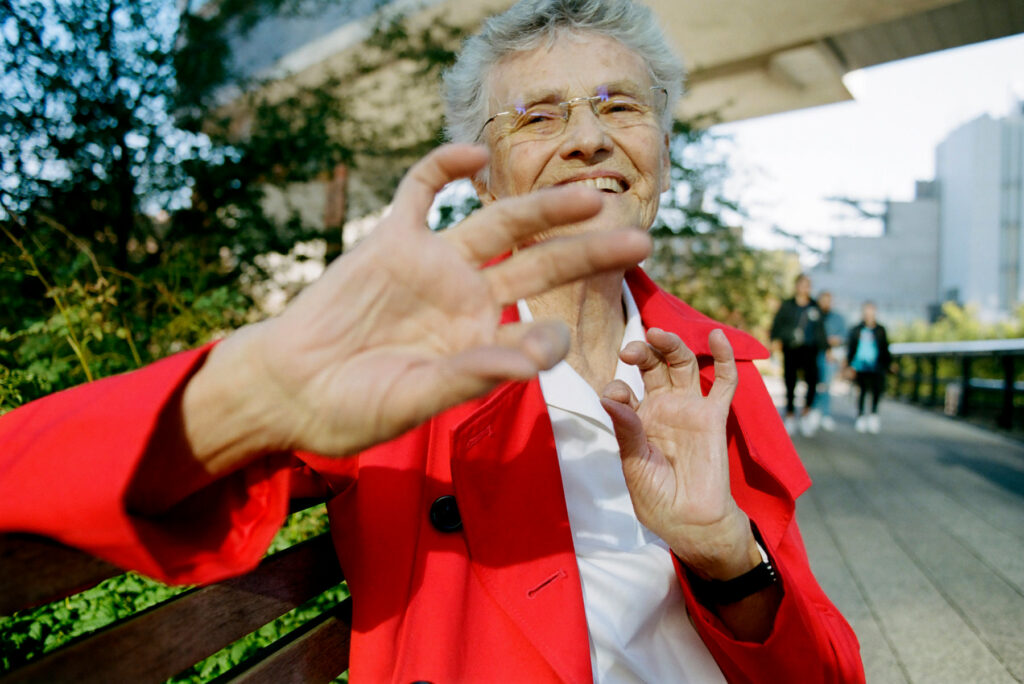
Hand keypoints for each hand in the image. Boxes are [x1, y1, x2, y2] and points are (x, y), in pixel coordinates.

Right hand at [188, 144, 651, 460]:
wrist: (289, 386)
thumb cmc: (352, 407)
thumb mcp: (415, 397)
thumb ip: (472, 374)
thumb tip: (535, 359)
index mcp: (480, 345)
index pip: (536, 331)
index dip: (554, 334)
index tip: (561, 338)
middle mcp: (468, 299)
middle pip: (540, 265)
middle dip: (588, 252)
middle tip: (639, 240)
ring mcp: (434, 266)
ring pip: (499, 224)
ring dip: (543, 207)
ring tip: (590, 195)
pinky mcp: (393, 240)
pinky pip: (422, 192)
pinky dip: (443, 170)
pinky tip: (472, 156)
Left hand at [600, 328, 758, 579]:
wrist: (692, 524)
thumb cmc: (658, 500)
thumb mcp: (635, 465)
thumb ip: (627, 431)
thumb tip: (610, 396)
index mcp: (636, 420)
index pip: (624, 390)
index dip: (617, 388)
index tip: (616, 396)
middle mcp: (662, 408)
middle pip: (652, 366)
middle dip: (641, 352)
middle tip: (630, 349)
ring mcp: (689, 409)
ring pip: (682, 364)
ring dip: (672, 344)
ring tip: (659, 333)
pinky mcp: (714, 416)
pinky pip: (724, 382)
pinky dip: (724, 356)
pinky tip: (717, 335)